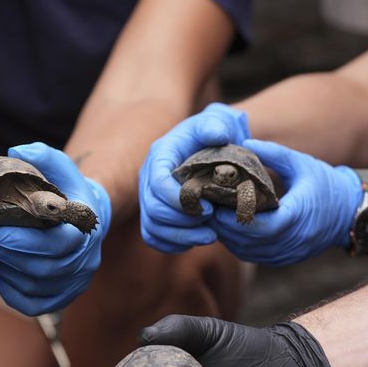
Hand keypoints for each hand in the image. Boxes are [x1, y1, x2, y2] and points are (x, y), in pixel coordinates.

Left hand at [0, 143, 110, 315]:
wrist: (86, 217)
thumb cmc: (65, 189)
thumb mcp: (59, 167)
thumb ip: (42, 156)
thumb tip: (16, 150)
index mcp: (86, 230)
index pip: (57, 245)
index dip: (24, 242)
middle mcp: (86, 260)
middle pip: (44, 269)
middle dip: (9, 257)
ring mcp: (76, 283)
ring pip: (36, 288)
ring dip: (7, 273)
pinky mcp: (62, 298)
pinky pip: (32, 304)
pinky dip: (11, 290)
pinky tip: (0, 271)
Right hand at [139, 103, 249, 252]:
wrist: (213, 147)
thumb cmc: (216, 134)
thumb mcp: (219, 122)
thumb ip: (217, 124)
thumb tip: (217, 135)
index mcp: (160, 156)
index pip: (158, 183)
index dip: (180, 200)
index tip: (209, 207)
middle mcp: (148, 179)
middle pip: (153, 210)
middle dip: (183, 221)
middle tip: (213, 223)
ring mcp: (150, 198)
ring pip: (152, 227)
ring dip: (181, 236)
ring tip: (211, 236)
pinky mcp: (155, 214)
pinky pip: (153, 237)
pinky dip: (173, 244)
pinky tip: (196, 241)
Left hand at [207, 139, 362, 264]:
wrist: (349, 213)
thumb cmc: (326, 184)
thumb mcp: (301, 164)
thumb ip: (273, 154)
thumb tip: (244, 142)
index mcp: (298, 217)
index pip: (259, 226)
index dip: (234, 219)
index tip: (216, 204)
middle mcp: (291, 241)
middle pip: (248, 240)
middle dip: (224, 226)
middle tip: (206, 208)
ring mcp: (286, 253)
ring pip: (246, 251)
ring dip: (227, 235)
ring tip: (211, 216)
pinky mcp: (282, 259)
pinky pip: (252, 255)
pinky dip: (236, 243)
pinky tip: (225, 227)